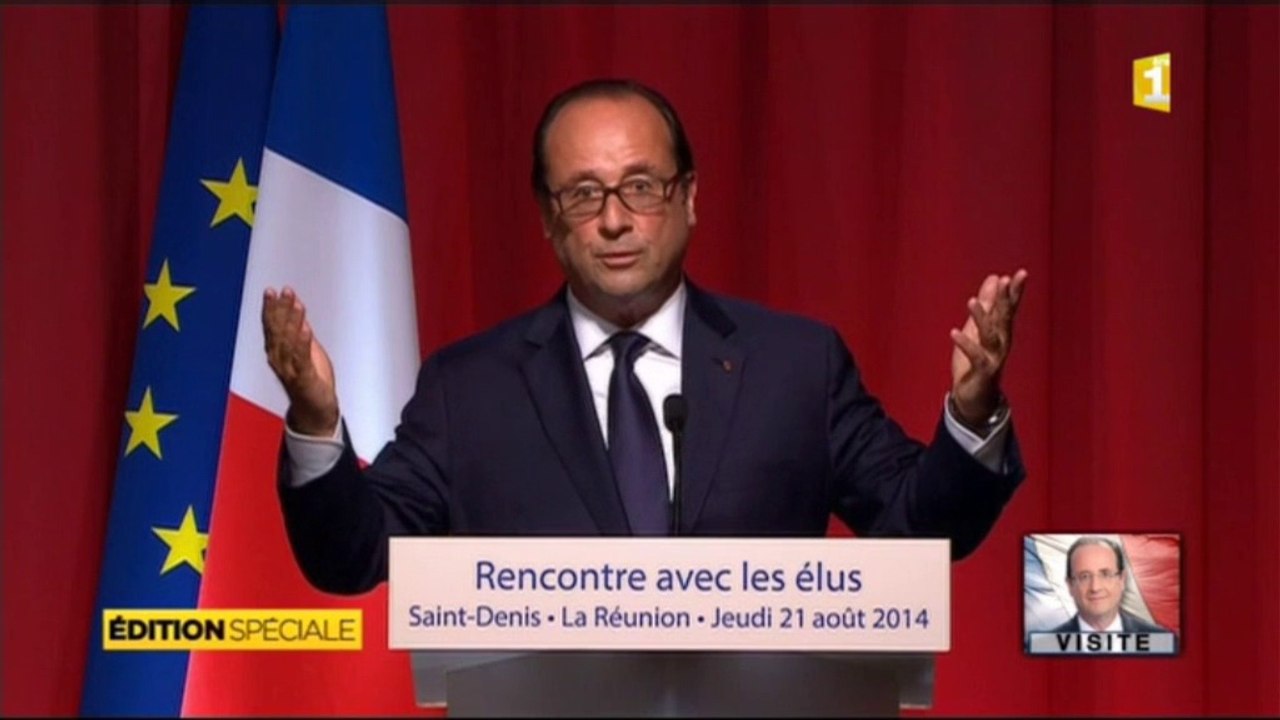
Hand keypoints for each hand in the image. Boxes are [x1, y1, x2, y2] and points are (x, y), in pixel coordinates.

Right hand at [262, 287, 338, 436]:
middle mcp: (279, 360)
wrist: (315, 411)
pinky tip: (305, 329)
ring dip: (292, 321)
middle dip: (280, 309)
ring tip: (296, 303)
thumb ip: (298, 329)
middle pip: (277, 330)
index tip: (274, 291)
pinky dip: (303, 343)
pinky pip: (302, 359)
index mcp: (277, 352)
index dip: (272, 307)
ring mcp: (290, 370)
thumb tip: (296, 306)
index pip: (272, 325)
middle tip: (283, 291)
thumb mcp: (305, 349)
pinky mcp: (304, 379)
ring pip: (288, 341)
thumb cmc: (309, 380)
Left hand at [949, 269, 1027, 427]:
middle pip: (1005, 318)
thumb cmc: (977, 360)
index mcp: (1001, 331)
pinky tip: (954, 332)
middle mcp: (1002, 342)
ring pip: (990, 335)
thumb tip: (994, 278)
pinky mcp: (983, 372)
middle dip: (1006, 299)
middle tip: (1007, 280)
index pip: (1009, 307)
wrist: (974, 398)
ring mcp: (994, 357)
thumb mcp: (979, 327)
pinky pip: (976, 357)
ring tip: (971, 301)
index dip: (1014, 291)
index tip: (1019, 273)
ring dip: (982, 318)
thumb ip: (988, 303)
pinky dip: (966, 344)